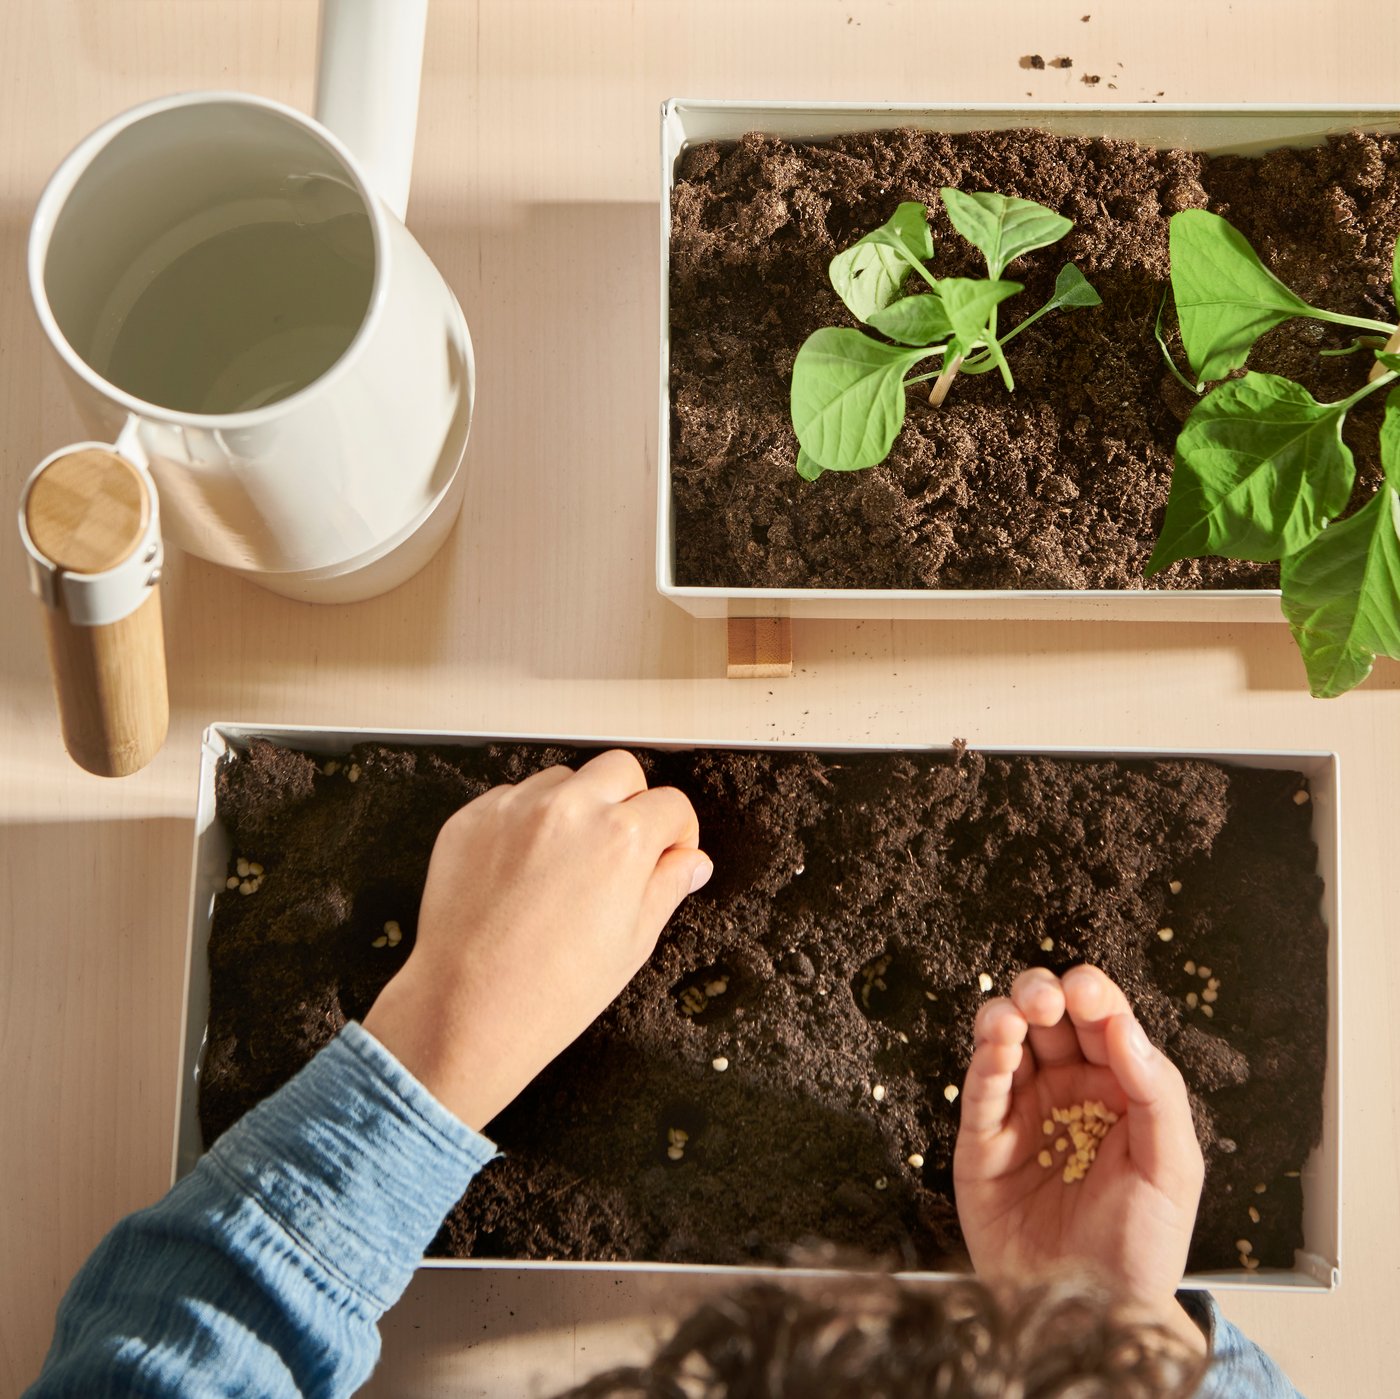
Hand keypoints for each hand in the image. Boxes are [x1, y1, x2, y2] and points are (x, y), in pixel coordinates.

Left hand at [363, 750, 711, 1131]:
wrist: (467, 1008)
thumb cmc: (552, 990)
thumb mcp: (633, 943)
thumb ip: (667, 888)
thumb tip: (691, 863)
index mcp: (621, 839)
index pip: (671, 805)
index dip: (678, 833)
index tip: (668, 852)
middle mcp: (569, 810)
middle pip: (619, 770)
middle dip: (630, 802)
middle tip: (620, 848)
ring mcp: (516, 809)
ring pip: (563, 779)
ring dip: (574, 808)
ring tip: (564, 865)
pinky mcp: (472, 819)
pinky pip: (511, 799)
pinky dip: (525, 823)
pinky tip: (522, 872)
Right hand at [952, 965, 1205, 1354]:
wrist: (1094, 1317)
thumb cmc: (1141, 1251)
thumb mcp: (1173, 1169)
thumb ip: (1157, 1093)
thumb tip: (1126, 1027)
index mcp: (1119, 1092)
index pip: (1103, 1023)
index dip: (1093, 996)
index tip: (1087, 988)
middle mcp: (1068, 1094)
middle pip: (1049, 1019)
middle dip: (1045, 995)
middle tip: (1048, 998)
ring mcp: (1022, 1113)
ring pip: (1007, 1040)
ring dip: (1008, 1014)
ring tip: (1018, 1015)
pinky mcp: (983, 1141)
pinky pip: (980, 1088)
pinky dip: (985, 1058)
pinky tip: (997, 1045)